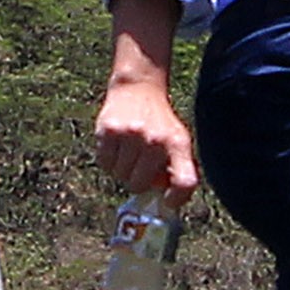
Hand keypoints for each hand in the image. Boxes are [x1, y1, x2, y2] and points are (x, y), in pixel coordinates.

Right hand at [94, 78, 200, 200]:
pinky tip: (117, 146)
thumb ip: (176, 170)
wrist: (138, 87)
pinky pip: (105, 165)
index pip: (185, 182)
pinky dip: (109, 162)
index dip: (177, 199)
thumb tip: (165, 202)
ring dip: (123, 170)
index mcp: (177, 144)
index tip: (168, 201)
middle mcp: (155, 140)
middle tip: (140, 165)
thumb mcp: (176, 140)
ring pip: (120, 177)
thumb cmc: (159, 123)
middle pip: (140, 185)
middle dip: (139, 180)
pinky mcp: (108, 132)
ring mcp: (130, 136)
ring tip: (129, 151)